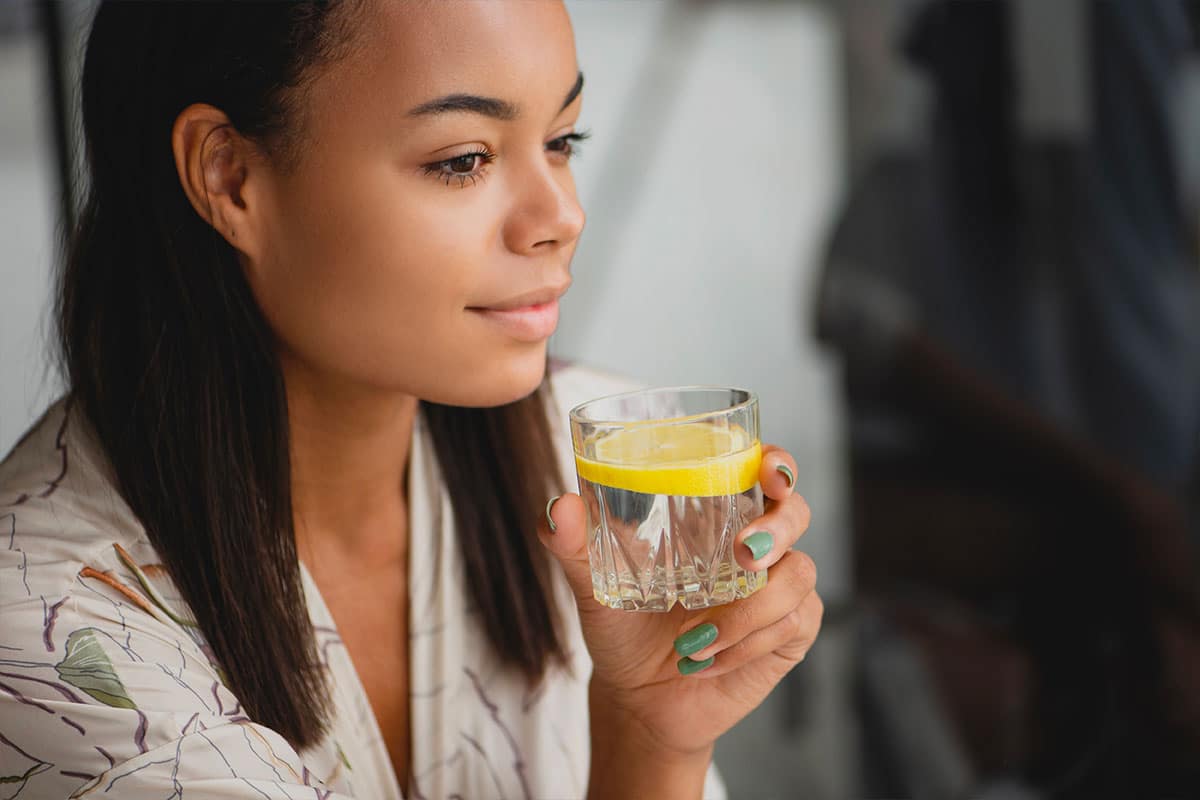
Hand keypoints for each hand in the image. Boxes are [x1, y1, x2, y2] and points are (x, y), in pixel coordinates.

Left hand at [539, 446, 821, 771]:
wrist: (637, 699)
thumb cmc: (623, 627)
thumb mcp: (592, 583)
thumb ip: (573, 544)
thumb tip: (558, 509)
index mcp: (715, 514)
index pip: (763, 470)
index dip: (777, 463)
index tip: (768, 471)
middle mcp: (754, 543)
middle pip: (796, 512)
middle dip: (777, 529)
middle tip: (741, 554)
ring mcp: (778, 587)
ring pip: (797, 574)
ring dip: (748, 610)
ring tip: (695, 638)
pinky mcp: (788, 632)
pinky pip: (791, 624)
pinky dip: (747, 644)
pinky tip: (708, 658)